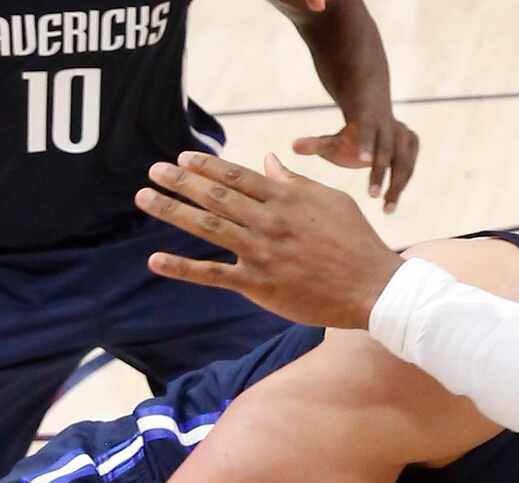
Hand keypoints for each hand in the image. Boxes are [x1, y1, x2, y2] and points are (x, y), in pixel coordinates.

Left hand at [139, 152, 403, 328]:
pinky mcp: (259, 284)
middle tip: (153, 170)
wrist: (374, 288)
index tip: (182, 158)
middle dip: (180, 180)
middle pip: (214, 194)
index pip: (235, 175)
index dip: (205, 164)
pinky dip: (182, 268)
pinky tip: (156, 260)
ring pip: (206, 226)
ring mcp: (260, 252)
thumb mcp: (331, 200)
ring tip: (145, 197)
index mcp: (284, 198)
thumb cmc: (358, 242)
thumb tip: (270, 160)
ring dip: (172, 210)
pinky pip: (213, 275)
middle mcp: (267, 221)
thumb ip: (295, 182)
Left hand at [292, 109, 419, 213]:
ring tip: (387, 209)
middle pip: (388, 151)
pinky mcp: (413, 143)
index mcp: (368, 118)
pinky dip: (402, 184)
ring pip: (404, 162)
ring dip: (396, 186)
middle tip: (373, 197)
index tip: (363, 161)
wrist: (373, 113)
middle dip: (382, 174)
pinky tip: (391, 202)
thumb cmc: (350, 134)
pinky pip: (409, 167)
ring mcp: (404, 133)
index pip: (368, 130)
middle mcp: (390, 125)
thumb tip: (293, 147)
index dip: (367, 144)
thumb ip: (316, 144)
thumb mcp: (333, 139)